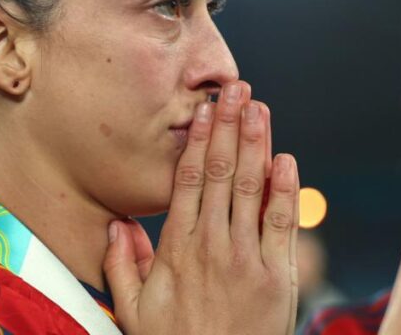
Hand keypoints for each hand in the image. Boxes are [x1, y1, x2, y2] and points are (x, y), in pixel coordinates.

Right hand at [104, 81, 299, 334]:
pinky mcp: (278, 277)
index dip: (197, 141)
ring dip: (256, 144)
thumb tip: (115, 226)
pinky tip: (285, 158)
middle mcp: (212, 246)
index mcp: (177, 249)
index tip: (203, 110)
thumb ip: (120, 266)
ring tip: (258, 108)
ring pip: (251, 188)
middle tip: (235, 89)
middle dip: (229, 127)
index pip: (188, 181)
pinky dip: (284, 189)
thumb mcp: (133, 311)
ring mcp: (247, 259)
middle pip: (220, 173)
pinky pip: (281, 224)